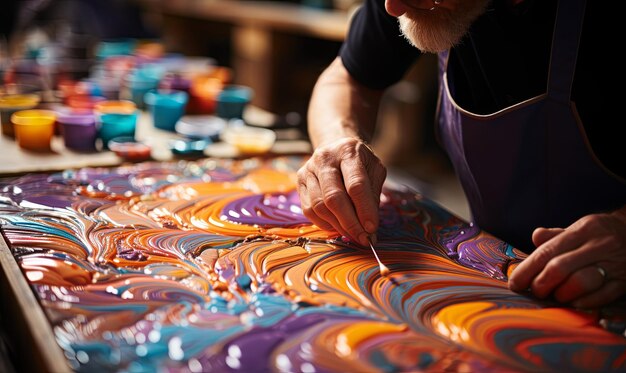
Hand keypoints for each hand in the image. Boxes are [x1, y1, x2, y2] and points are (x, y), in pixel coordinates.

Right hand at [296, 137, 386, 245]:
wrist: (336, 145)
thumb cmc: (360, 161)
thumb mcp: (374, 171)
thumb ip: (373, 196)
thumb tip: (370, 230)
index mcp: (348, 151)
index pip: (356, 185)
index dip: (364, 210)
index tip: (372, 229)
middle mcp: (325, 158)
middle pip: (334, 198)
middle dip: (350, 223)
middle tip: (363, 239)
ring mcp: (309, 169)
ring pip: (319, 206)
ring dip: (337, 226)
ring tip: (352, 234)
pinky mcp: (300, 181)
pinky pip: (309, 210)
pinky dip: (324, 223)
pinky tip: (337, 226)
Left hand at [508, 207, 625, 307]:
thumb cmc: (601, 235)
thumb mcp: (580, 228)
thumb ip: (556, 236)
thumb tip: (535, 236)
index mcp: (583, 230)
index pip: (548, 251)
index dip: (527, 269)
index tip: (515, 283)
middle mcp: (598, 245)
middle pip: (560, 268)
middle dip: (541, 284)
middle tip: (534, 292)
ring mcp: (614, 264)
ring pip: (581, 282)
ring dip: (562, 294)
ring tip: (556, 296)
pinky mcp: (625, 281)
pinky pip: (603, 295)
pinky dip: (585, 301)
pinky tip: (575, 303)